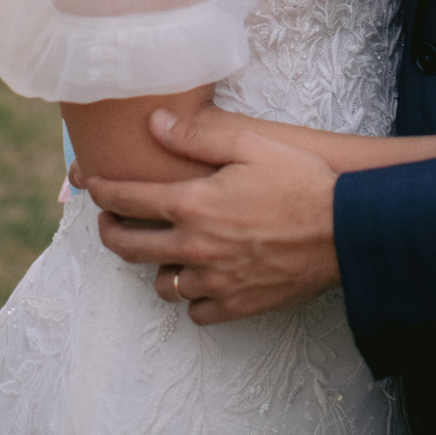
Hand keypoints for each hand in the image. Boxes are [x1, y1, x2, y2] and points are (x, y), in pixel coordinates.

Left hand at [86, 109, 339, 323]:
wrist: (344, 230)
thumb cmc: (300, 180)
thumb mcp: (250, 143)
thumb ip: (196, 135)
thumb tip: (153, 122)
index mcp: (192, 204)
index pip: (128, 199)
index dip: (103, 191)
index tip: (91, 185)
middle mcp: (195, 247)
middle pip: (130, 248)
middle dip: (111, 233)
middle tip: (109, 223)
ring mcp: (214, 281)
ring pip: (163, 285)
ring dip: (156, 267)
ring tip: (163, 252)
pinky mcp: (238, 304)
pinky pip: (197, 312)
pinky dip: (192, 298)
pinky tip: (200, 281)